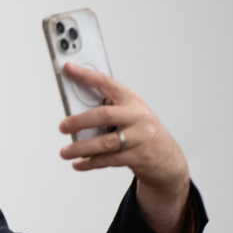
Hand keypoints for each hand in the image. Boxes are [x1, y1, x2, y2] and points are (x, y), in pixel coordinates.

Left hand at [58, 63, 191, 232]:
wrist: (168, 160)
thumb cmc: (145, 134)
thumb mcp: (132, 116)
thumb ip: (109, 111)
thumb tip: (76, 112)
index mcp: (132, 102)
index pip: (107, 84)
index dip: (87, 75)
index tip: (69, 69)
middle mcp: (137, 117)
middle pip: (104, 115)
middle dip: (80, 120)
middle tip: (63, 127)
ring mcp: (140, 138)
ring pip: (105, 142)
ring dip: (82, 147)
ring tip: (65, 152)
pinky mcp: (139, 157)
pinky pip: (109, 160)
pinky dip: (91, 162)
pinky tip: (79, 163)